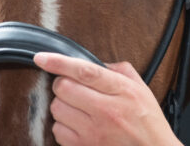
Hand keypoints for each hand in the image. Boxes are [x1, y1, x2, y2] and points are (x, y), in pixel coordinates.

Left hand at [33, 52, 181, 145]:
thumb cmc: (148, 122)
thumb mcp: (141, 88)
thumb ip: (120, 70)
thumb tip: (97, 63)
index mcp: (121, 91)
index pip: (84, 71)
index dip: (59, 62)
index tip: (42, 57)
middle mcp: (106, 111)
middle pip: (64, 88)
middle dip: (62, 84)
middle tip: (72, 88)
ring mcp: (93, 132)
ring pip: (57, 109)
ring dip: (62, 105)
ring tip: (77, 108)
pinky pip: (57, 131)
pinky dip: (63, 125)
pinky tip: (77, 125)